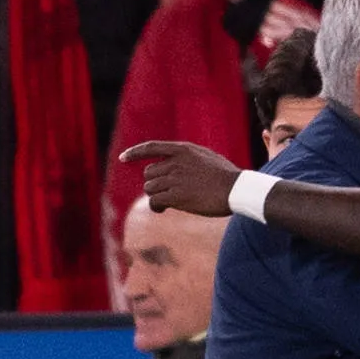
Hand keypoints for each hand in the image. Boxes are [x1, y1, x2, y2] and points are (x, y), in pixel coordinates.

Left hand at [120, 140, 241, 215]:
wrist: (236, 189)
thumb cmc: (226, 176)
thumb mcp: (207, 157)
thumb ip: (188, 158)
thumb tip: (175, 164)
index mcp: (183, 150)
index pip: (152, 147)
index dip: (135, 153)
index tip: (123, 158)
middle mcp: (175, 162)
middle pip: (149, 173)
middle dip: (154, 184)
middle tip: (166, 194)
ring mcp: (175, 178)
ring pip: (150, 188)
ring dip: (156, 196)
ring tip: (167, 203)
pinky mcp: (176, 195)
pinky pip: (155, 201)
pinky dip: (156, 206)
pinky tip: (163, 210)